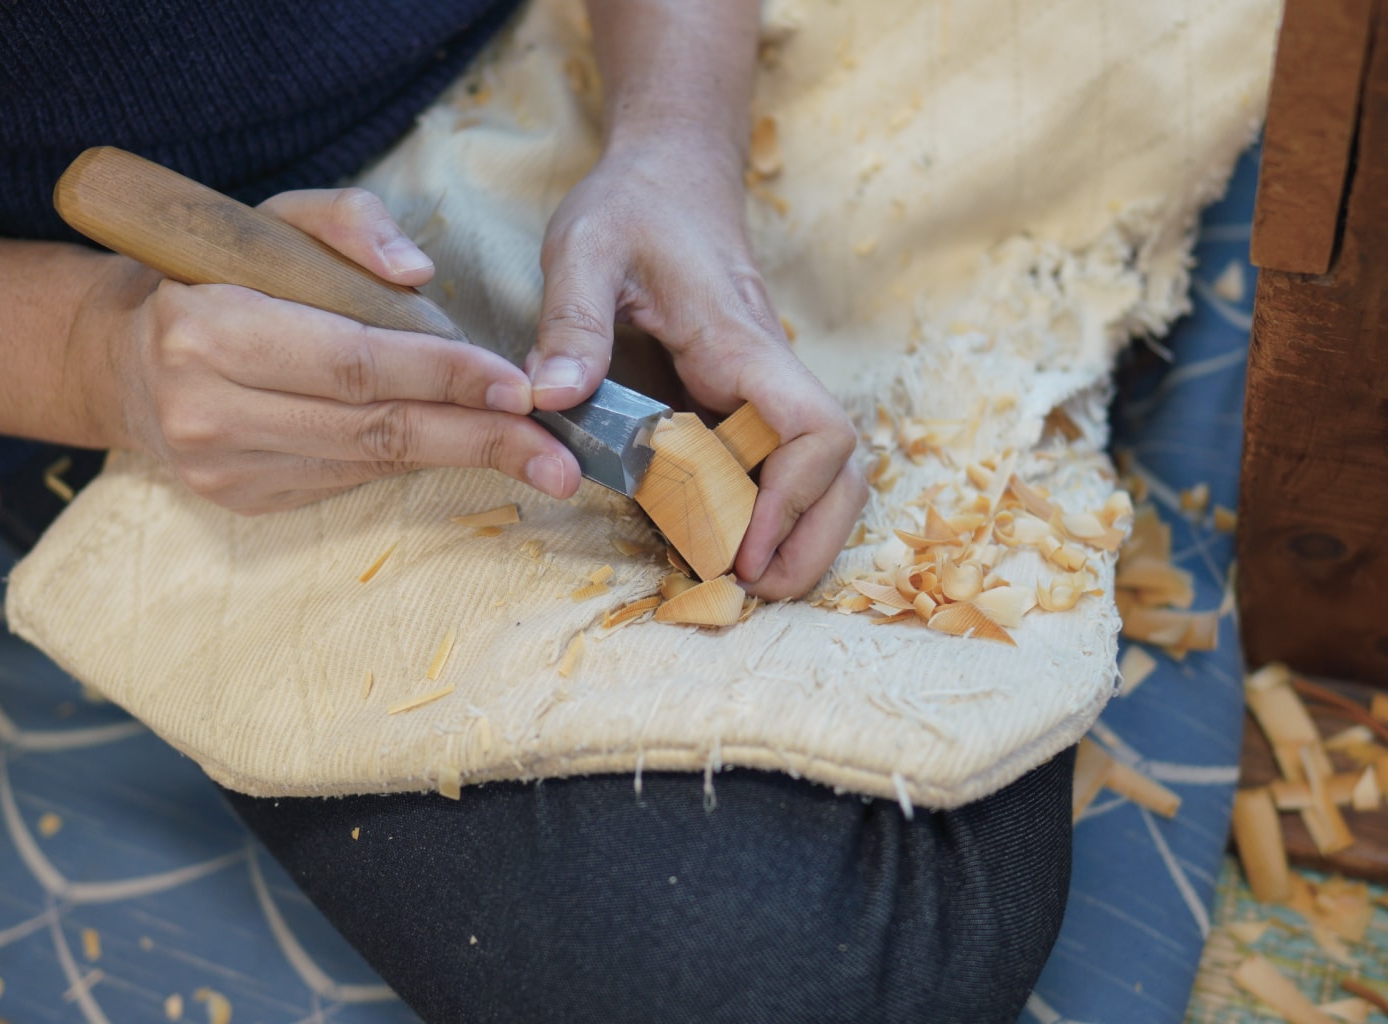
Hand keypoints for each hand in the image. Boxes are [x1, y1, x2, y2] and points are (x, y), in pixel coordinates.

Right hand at [67, 188, 579, 513]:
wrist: (125, 362)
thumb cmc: (215, 277)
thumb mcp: (272, 220)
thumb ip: (346, 223)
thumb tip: (418, 272)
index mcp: (210, 332)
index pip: (354, 362)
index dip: (444, 375)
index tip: (520, 388)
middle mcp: (211, 412)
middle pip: (375, 429)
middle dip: (479, 439)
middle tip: (561, 456)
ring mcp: (226, 469)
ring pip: (369, 462)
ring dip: (461, 458)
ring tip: (538, 460)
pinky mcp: (243, 500)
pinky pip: (349, 479)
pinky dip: (414, 460)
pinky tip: (465, 448)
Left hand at [528, 137, 866, 599]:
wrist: (671, 177)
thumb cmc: (632, 207)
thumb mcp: (585, 249)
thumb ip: (571, 321)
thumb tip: (549, 400)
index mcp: (740, 345)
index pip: (815, 430)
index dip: (791, 498)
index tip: (742, 547)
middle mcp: (768, 377)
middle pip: (840, 471)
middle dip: (810, 540)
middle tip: (752, 591)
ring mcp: (760, 395)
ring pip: (822, 477)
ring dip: (798, 537)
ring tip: (741, 584)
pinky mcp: (740, 406)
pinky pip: (773, 470)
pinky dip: (762, 517)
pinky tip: (715, 546)